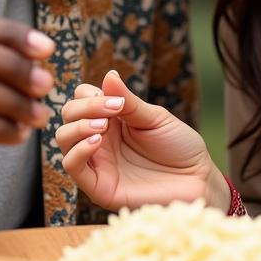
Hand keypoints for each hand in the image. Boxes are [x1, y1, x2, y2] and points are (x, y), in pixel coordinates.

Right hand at [56, 70, 227, 211]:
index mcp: (112, 119)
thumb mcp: (155, 117)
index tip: (115, 98)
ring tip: (103, 126)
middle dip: (84, 107)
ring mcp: (97, 162)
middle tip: (112, 110)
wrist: (197, 179)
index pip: (81, 97)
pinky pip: (71, 166)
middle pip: (68, 114)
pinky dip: (78, 150)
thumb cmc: (179, 146)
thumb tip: (108, 74)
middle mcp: (100, 139)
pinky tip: (97, 142)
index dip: (90, 94)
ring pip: (63, 138)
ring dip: (78, 126)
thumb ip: (128, 101)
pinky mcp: (98, 186)